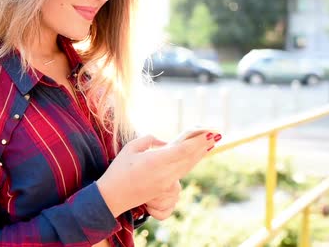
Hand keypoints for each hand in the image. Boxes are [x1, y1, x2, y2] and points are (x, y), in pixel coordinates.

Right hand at [96, 132, 217, 217]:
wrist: (112, 197)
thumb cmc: (118, 170)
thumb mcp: (130, 148)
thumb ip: (149, 140)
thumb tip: (164, 142)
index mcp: (156, 161)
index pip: (184, 149)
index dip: (198, 140)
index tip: (209, 131)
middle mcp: (165, 174)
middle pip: (190, 158)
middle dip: (203, 146)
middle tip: (215, 134)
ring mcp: (166, 184)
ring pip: (187, 166)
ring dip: (198, 155)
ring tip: (208, 144)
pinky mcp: (164, 190)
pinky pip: (181, 174)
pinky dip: (189, 164)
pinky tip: (193, 158)